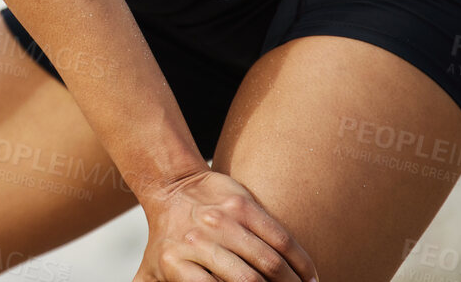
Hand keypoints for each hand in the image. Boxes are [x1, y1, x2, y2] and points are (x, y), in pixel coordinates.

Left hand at [133, 168, 317, 281]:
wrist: (172, 188)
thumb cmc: (166, 242)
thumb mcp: (151, 274)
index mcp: (173, 265)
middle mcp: (195, 242)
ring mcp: (220, 221)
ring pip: (270, 263)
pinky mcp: (242, 205)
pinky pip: (281, 238)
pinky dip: (302, 263)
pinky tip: (310, 278)